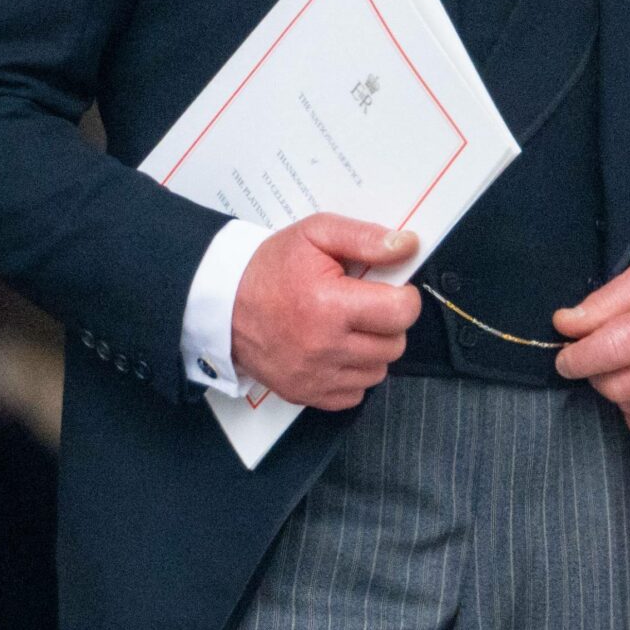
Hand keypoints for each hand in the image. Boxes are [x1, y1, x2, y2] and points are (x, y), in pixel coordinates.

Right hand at [229, 215, 422, 410]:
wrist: (222, 303)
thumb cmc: (269, 268)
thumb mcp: (316, 234)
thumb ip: (366, 239)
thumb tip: (407, 246)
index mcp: (330, 305)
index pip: (401, 313)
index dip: (404, 298)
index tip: (391, 290)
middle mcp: (324, 348)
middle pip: (394, 345)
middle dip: (388, 323)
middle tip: (364, 306)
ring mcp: (314, 377)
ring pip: (378, 372)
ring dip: (372, 350)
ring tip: (348, 327)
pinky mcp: (305, 394)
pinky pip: (354, 394)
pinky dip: (352, 374)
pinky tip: (336, 350)